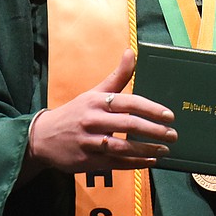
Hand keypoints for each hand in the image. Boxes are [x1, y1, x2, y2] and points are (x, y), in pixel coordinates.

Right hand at [26, 48, 176, 173]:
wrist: (43, 137)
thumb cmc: (75, 112)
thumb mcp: (94, 93)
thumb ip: (117, 76)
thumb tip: (131, 51)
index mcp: (96, 101)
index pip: (128, 103)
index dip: (151, 109)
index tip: (170, 116)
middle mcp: (92, 120)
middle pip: (128, 125)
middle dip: (154, 131)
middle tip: (173, 135)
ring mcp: (89, 142)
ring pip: (122, 148)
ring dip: (146, 150)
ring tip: (165, 150)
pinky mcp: (87, 161)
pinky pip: (115, 164)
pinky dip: (135, 163)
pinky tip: (150, 161)